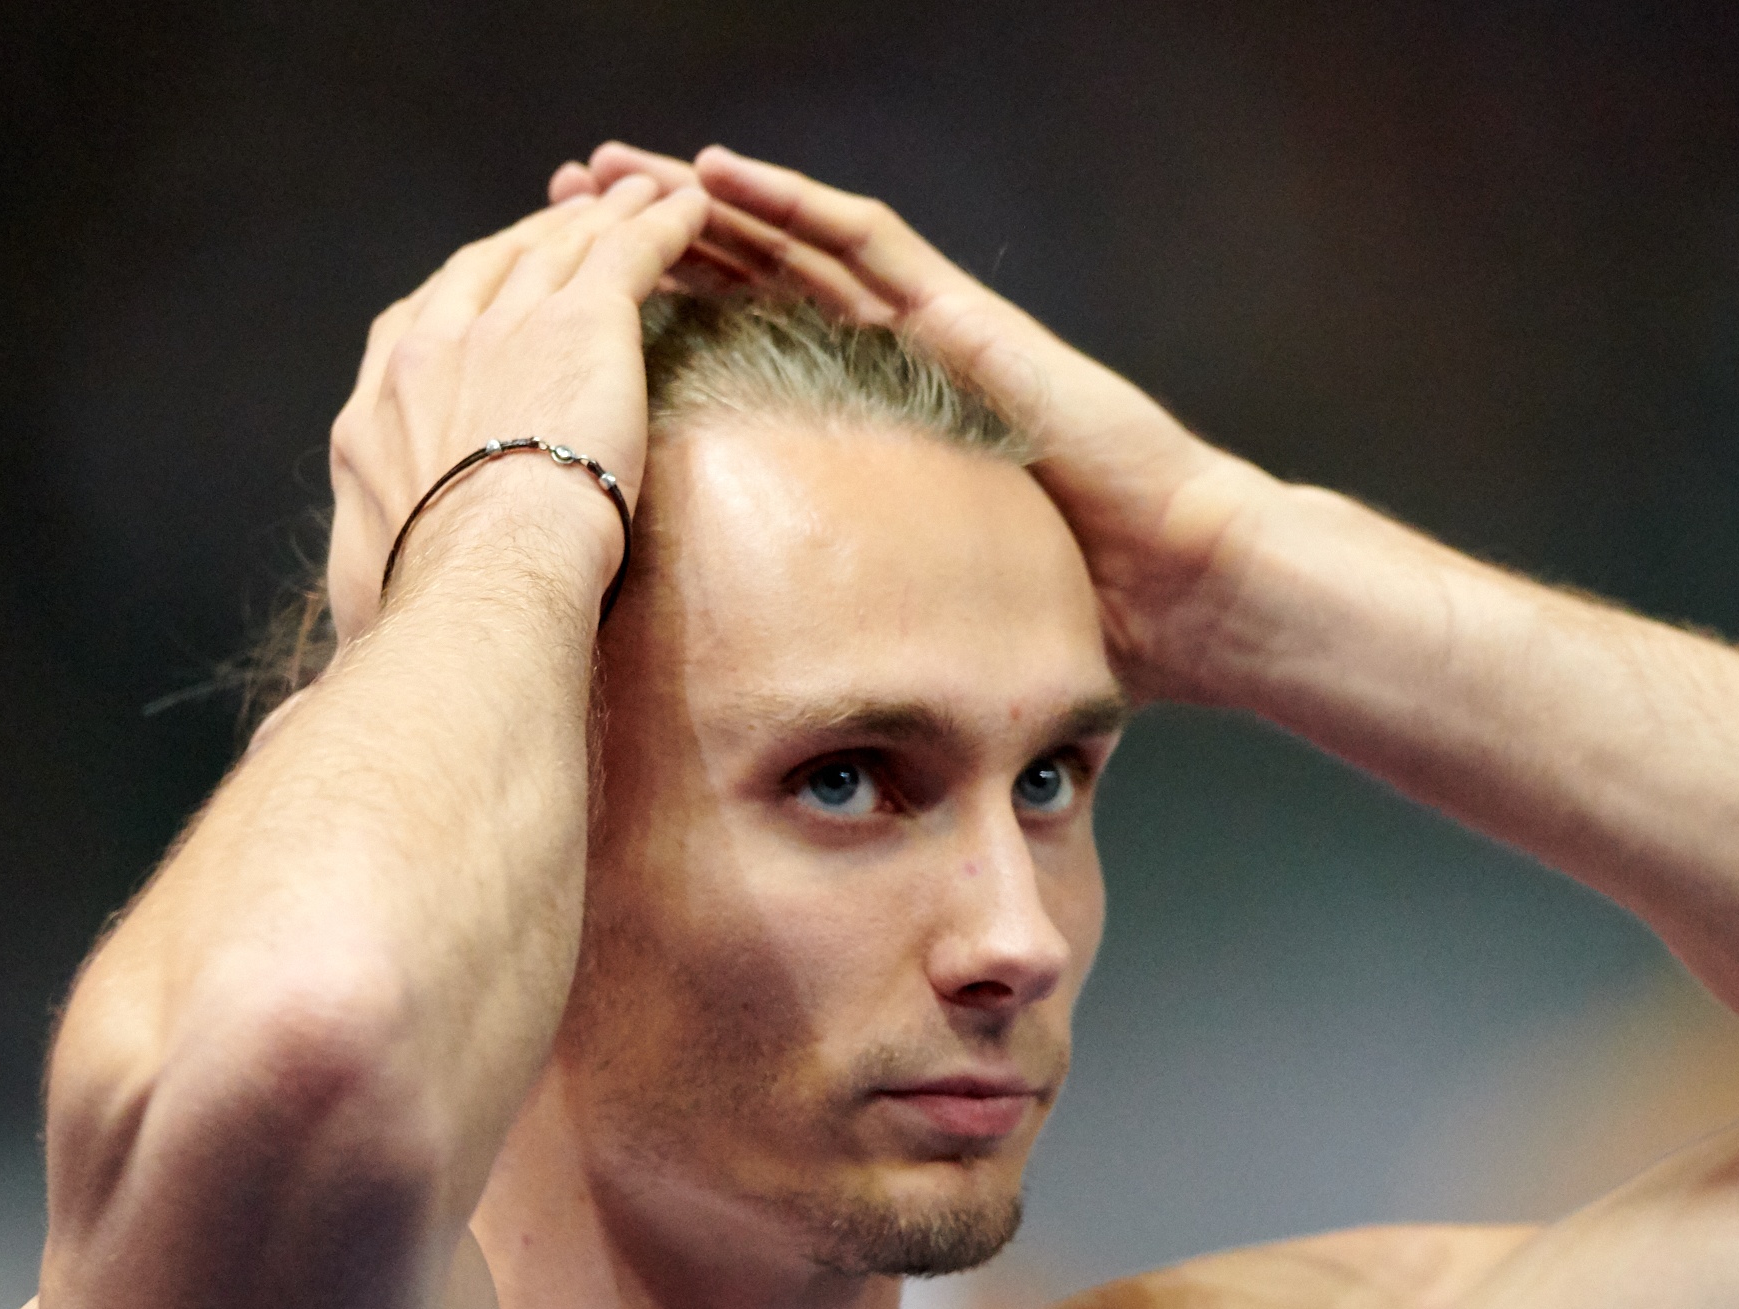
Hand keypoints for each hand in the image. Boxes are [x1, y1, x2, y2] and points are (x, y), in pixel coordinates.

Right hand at [325, 175, 710, 644]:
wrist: (479, 590)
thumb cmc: (426, 620)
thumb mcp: (365, 603)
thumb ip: (364, 594)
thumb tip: (329, 667)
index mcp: (373, 415)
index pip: (415, 328)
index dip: (457, 298)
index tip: (481, 289)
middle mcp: (429, 352)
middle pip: (487, 269)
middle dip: (530, 238)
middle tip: (568, 219)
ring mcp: (501, 329)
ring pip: (559, 250)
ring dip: (602, 216)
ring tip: (638, 193)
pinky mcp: (581, 324)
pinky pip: (626, 254)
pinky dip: (659, 224)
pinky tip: (689, 208)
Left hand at [552, 142, 1283, 699]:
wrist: (1178, 588)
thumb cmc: (1079, 612)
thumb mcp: (920, 611)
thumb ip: (850, 619)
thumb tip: (783, 713)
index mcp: (874, 422)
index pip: (750, 348)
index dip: (662, 311)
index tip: (574, 300)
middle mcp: (894, 362)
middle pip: (752, 278)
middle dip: (653, 235)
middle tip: (559, 199)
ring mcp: (932, 331)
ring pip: (791, 242)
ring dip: (697, 200)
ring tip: (608, 166)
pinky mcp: (966, 320)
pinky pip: (865, 243)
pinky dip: (790, 203)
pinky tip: (717, 172)